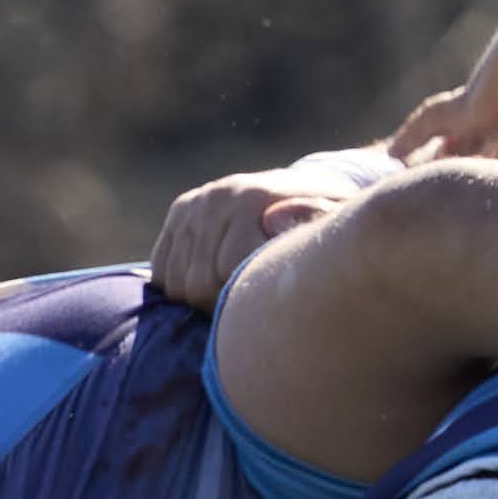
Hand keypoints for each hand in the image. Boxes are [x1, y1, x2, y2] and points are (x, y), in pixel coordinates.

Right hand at [149, 152, 399, 306]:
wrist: (311, 190)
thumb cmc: (325, 229)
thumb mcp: (336, 232)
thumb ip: (317, 225)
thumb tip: (274, 223)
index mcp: (254, 198)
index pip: (225, 272)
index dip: (242, 304)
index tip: (265, 308)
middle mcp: (219, 196)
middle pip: (196, 284)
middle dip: (219, 306)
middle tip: (249, 307)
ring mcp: (196, 204)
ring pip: (175, 283)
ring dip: (199, 300)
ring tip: (233, 294)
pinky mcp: (181, 211)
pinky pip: (161, 271)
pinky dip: (180, 287)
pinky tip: (210, 282)